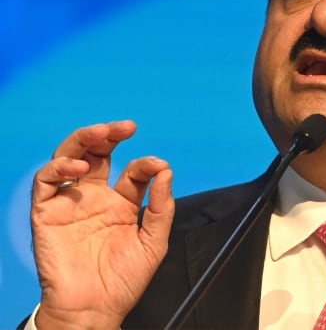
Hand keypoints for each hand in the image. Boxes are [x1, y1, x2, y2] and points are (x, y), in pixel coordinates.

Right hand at [31, 121, 174, 329]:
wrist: (95, 310)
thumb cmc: (124, 281)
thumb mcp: (154, 242)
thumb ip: (161, 206)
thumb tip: (167, 171)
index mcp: (121, 204)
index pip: (132, 171)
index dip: (145, 164)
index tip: (158, 165)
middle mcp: (95, 198)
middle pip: (98, 154)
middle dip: (110, 135)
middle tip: (126, 127)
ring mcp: (70, 203)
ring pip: (70, 158)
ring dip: (83, 140)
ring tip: (101, 132)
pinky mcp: (47, 213)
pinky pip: (46, 182)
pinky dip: (60, 167)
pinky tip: (80, 168)